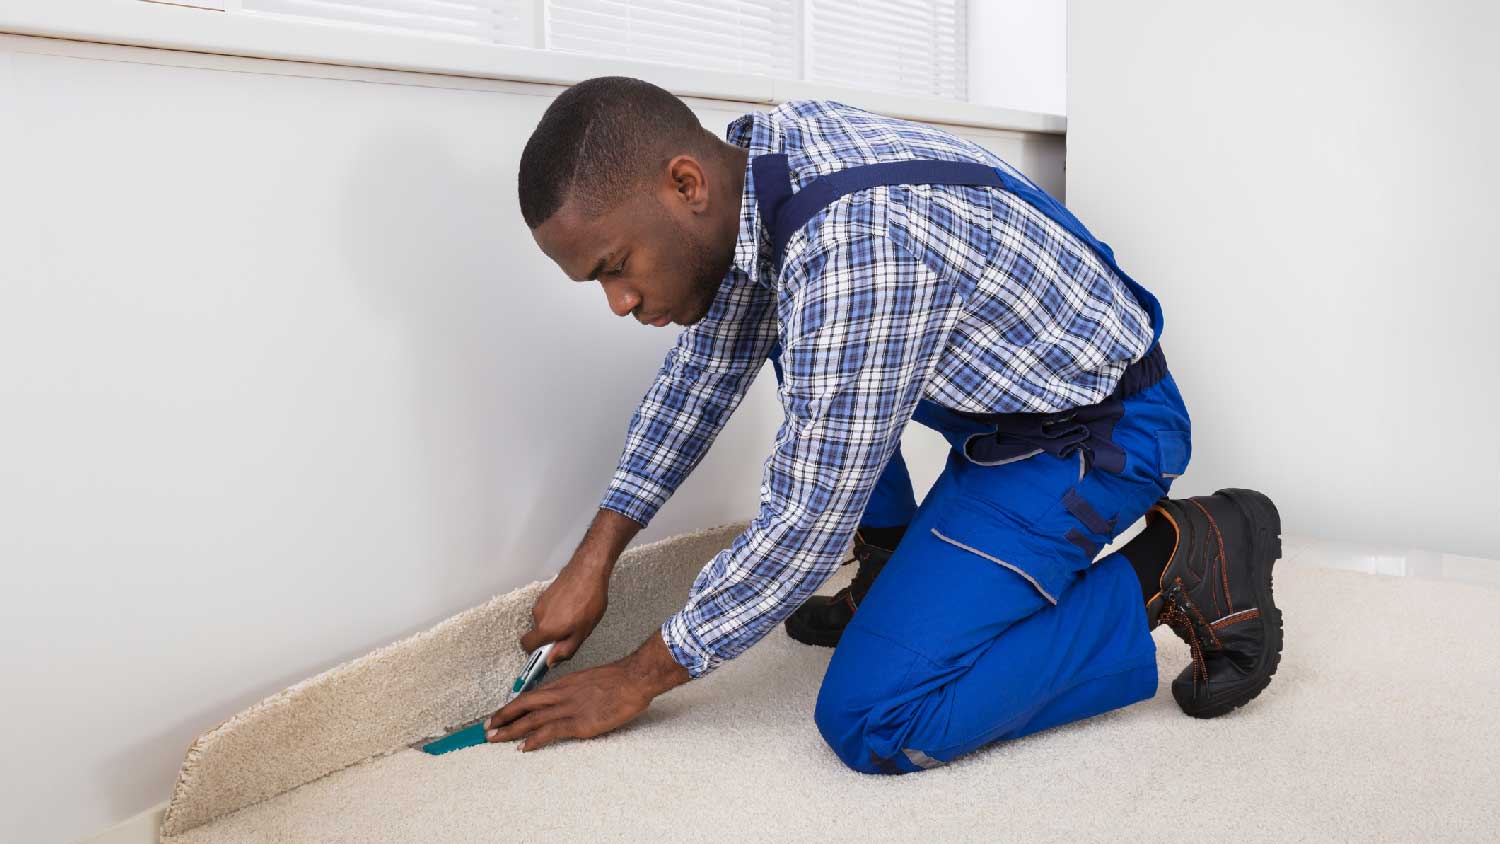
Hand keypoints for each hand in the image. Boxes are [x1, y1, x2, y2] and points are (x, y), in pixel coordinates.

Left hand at [484, 629, 690, 750]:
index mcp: (563, 684)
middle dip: (503, 718)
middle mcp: (560, 695)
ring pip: (530, 719)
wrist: (633, 679)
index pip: (530, 696)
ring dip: (510, 730)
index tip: (499, 714)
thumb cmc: (617, 680)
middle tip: (486, 728)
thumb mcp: (589, 680)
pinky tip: (522, 748)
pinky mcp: (578, 723)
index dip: (512, 706)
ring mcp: (568, 709)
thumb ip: (574, 690)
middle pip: (523, 706)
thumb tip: (566, 700)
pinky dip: (533, 740)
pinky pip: (549, 732)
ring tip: (494, 739)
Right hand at [521, 556, 609, 662]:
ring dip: (556, 623)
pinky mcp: (546, 593)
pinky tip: (574, 606)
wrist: (588, 570)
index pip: (527, 646)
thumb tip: (551, 662)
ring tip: (576, 616)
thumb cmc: (589, 599)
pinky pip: (549, 609)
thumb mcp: (582, 632)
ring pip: (545, 621)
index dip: (535, 653)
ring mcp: (541, 602)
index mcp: (546, 628)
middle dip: (551, 637)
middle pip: (538, 634)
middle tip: (571, 633)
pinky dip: (558, 612)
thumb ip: (565, 650)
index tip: (547, 654)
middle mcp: (538, 615)